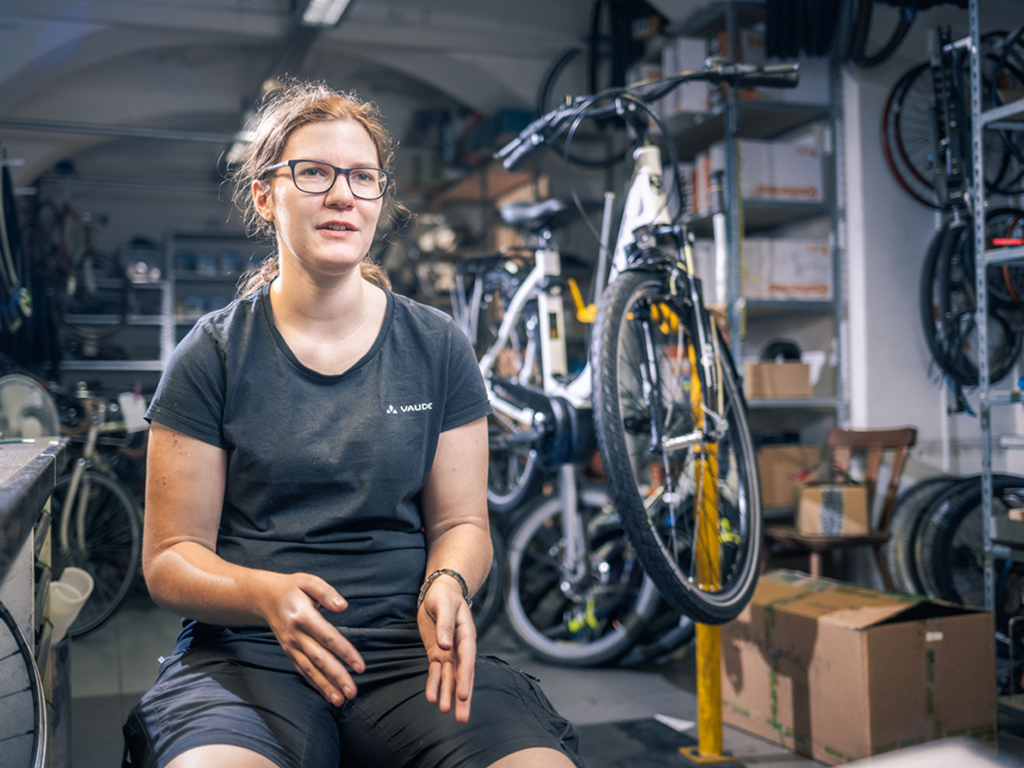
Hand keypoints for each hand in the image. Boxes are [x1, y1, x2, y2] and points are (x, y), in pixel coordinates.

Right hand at [256, 571, 365, 705]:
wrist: (265, 598)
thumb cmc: (293, 589)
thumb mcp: (309, 581)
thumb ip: (326, 593)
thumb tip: (343, 606)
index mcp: (303, 617)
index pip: (328, 637)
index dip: (345, 652)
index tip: (360, 666)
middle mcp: (296, 636)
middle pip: (320, 659)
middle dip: (337, 677)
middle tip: (352, 692)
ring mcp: (292, 647)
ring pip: (311, 670)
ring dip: (326, 686)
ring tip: (341, 700)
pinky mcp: (291, 653)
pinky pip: (304, 671)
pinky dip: (315, 685)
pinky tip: (328, 695)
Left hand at [417, 575, 476, 722]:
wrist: (440, 592)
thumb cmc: (445, 596)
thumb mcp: (444, 605)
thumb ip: (445, 625)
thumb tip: (445, 645)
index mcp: (466, 635)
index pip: (467, 660)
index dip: (465, 679)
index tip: (464, 696)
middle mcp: (460, 648)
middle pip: (462, 675)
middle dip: (462, 697)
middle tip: (462, 718)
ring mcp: (449, 652)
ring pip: (450, 678)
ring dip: (448, 695)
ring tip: (445, 712)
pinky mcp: (437, 654)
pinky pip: (436, 672)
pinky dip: (434, 684)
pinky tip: (431, 698)